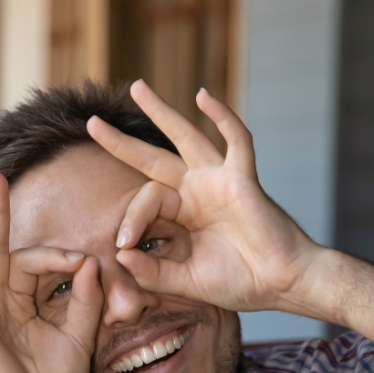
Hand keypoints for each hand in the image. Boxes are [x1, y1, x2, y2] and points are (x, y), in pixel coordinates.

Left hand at [91, 80, 328, 317]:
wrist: (281, 285)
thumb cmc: (240, 282)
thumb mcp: (186, 282)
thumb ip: (153, 273)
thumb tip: (120, 256)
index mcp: (182, 214)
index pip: (145, 201)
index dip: (129, 219)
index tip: (122, 245)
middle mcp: (197, 191)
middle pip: (153, 157)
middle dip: (121, 141)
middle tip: (91, 123)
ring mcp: (219, 180)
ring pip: (186, 137)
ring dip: (161, 112)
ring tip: (136, 87)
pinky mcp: (243, 179)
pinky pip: (236, 140)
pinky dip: (222, 117)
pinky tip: (203, 95)